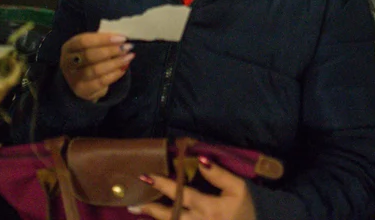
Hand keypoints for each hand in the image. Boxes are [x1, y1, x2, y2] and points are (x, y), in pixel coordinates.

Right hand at [60, 32, 132, 101]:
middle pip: (89, 55)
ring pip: (96, 70)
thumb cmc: (87, 60)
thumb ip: (101, 42)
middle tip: (127, 48)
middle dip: (111, 50)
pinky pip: (101, 82)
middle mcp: (67, 63)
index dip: (103, 39)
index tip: (122, 38)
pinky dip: (114, 75)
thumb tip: (121, 40)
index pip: (84, 41)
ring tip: (128, 57)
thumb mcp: (89, 47)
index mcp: (68, 47)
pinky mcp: (82, 91)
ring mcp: (73, 78)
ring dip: (115, 63)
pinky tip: (123, 69)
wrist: (78, 82)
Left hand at [131, 159, 256, 219]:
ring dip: (152, 216)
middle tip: (132, 201)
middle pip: (170, 215)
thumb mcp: (238, 190)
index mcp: (210, 208)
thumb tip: (200, 160)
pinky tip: (148, 217)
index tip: (146, 176)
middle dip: (150, 207)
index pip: (183, 194)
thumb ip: (220, 175)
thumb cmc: (243, 212)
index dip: (164, 185)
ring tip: (134, 207)